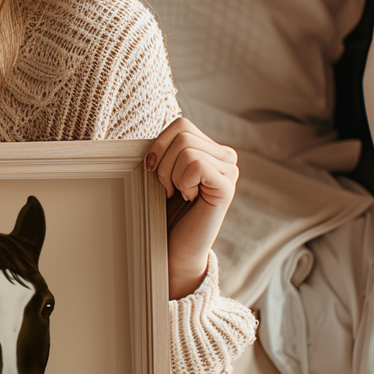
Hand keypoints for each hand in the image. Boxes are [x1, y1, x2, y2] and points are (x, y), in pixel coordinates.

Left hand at [146, 117, 238, 299]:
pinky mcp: (227, 186)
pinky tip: (189, 198)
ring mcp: (230, 170)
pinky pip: (196, 164)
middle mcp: (225, 156)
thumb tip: (143, 131)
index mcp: (209, 149)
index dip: (159, 145)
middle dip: (163, 163)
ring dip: (171, 175)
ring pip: (187, 148)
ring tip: (178, 194)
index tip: (153, 171)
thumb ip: (163, 149)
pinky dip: (182, 181)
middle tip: (167, 188)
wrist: (173, 249)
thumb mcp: (161, 173)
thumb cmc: (163, 212)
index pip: (181, 124)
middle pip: (183, 133)